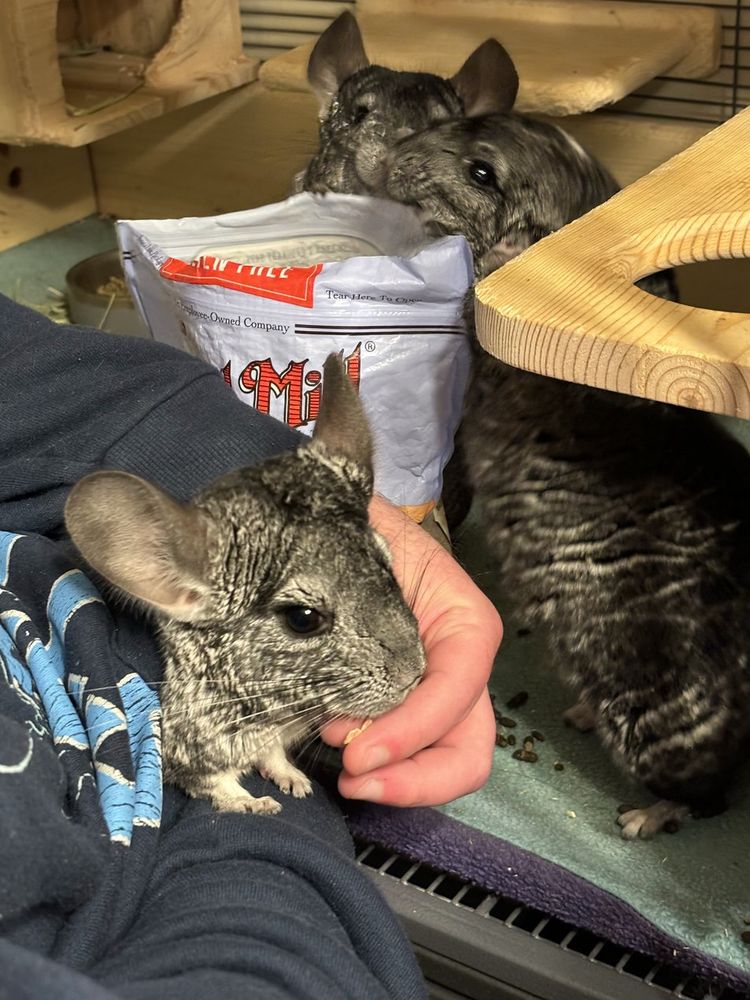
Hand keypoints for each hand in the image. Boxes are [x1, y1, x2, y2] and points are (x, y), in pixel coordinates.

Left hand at [320, 494, 501, 806]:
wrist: (344, 531)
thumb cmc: (362, 531)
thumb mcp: (370, 544)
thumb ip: (362, 588)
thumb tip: (330, 645)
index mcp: (464, 621)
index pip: (458, 686)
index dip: (413, 727)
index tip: (354, 750)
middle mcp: (460, 668)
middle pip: (469, 748)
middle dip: (416, 778)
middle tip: (354, 778)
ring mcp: (434, 694)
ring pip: (446, 764)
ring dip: (398, 783)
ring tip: (342, 774)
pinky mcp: (403, 709)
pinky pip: (408, 757)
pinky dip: (381, 772)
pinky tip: (338, 759)